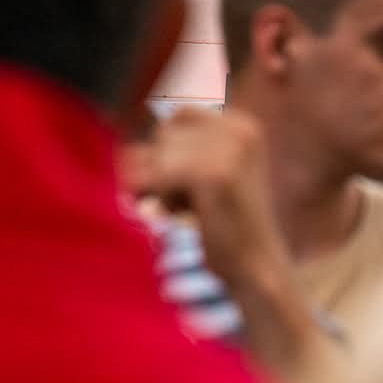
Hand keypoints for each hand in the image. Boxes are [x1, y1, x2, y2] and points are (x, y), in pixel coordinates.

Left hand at [124, 110, 331, 377]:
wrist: (256, 267)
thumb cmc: (224, 226)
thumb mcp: (205, 176)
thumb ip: (174, 152)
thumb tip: (126, 149)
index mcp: (244, 125)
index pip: (178, 115)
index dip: (167, 151)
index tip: (185, 184)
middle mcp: (241, 129)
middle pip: (164, 133)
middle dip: (162, 169)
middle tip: (186, 202)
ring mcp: (231, 150)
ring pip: (158, 154)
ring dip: (160, 187)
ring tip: (188, 210)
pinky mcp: (216, 174)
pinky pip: (158, 175)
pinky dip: (161, 200)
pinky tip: (183, 216)